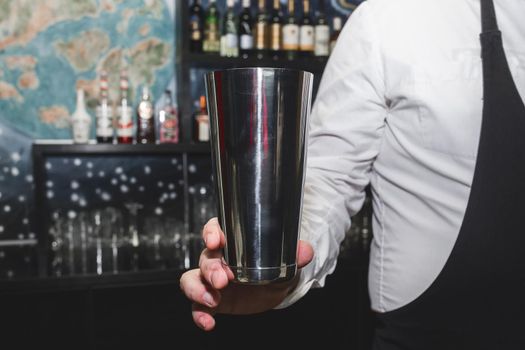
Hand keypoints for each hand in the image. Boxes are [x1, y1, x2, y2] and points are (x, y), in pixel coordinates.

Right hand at [179, 217, 313, 330]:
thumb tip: (305, 250)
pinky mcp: (211, 300)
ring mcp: (211, 280)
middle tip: (223, 280)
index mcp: (232, 241)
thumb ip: (295, 254)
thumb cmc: (272, 267)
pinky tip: (208, 323)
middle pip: (205, 257)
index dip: (211, 232)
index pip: (215, 229)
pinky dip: (199, 314)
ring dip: (198, 289)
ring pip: (192, 279)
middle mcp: (217, 258)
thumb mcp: (285, 260)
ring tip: (213, 300)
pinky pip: (197, 306)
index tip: (215, 240)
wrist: (272, 290)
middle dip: (211, 268)